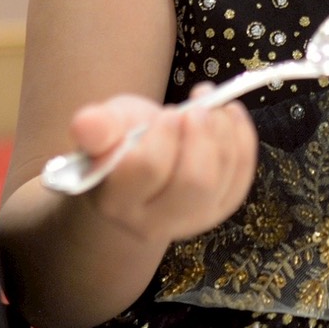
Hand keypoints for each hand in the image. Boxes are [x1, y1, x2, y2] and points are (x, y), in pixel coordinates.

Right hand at [68, 86, 256, 243]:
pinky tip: (229, 114)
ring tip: (209, 105)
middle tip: (194, 109)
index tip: (168, 113)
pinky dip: (243, 138)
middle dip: (202, 136)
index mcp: (116, 201)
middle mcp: (153, 222)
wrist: (142, 162)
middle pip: (194, 183)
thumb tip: (85, 122)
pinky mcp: (222, 208)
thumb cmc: (122, 140)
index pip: (147, 169)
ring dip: (223, 131)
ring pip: (221, 179)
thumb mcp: (106, 125)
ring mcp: (192, 220)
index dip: (163, 134)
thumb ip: (97, 127)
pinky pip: (243, 175)